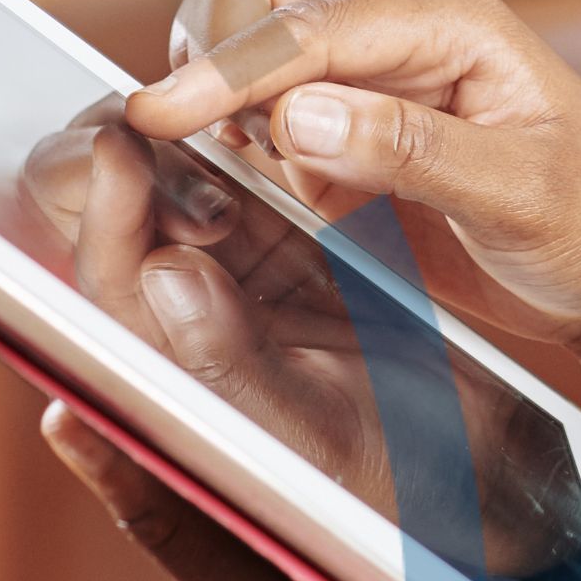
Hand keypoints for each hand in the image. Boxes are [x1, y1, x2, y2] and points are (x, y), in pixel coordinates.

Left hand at [11, 106, 396, 507]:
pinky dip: (256, 151)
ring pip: (190, 196)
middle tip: (174, 108)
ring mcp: (241, 291)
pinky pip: (256, 193)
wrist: (474, 480)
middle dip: (143, 162)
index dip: (107, 211)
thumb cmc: (389, 481)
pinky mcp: (291, 263)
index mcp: (172, 380)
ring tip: (225, 100)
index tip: (119, 144)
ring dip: (199, 145)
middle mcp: (190, 330)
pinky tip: (271, 112)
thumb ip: (232, 367)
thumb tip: (163, 274)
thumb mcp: (314, 433)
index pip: (109, 284)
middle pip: (131, 225)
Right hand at [121, 0, 580, 404]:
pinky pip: (259, 124)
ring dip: (212, 105)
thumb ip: (409, 148)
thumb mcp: (523, 193)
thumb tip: (296, 111)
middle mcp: (397, 34)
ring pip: (245, 50)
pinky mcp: (347, 142)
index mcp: (447, 19)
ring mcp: (367, 86)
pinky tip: (236, 205)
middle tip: (184, 136)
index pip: (306, 24)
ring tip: (210, 183)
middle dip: (206, 47)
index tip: (158, 115)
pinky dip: (229, 153)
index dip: (227, 68)